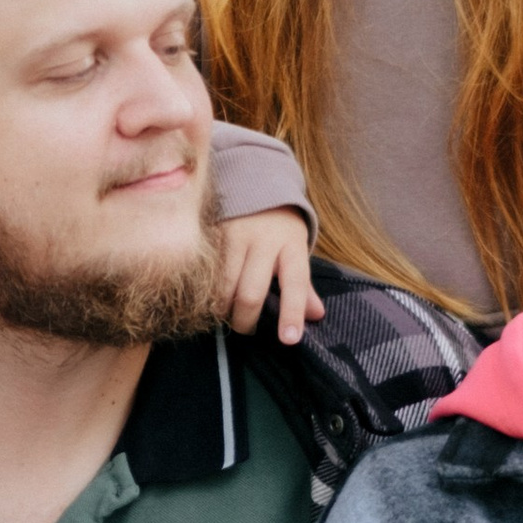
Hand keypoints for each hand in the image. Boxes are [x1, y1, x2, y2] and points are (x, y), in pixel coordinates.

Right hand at [216, 209, 323, 349]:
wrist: (253, 182)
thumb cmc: (279, 228)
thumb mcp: (296, 251)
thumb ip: (303, 286)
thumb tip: (316, 316)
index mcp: (291, 245)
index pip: (295, 283)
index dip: (291, 313)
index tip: (289, 340)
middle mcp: (264, 240)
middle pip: (251, 293)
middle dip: (246, 321)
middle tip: (246, 329)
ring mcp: (235, 236)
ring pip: (223, 287)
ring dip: (223, 310)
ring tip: (226, 315)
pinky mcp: (212, 233)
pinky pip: (206, 274)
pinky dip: (207, 292)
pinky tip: (209, 297)